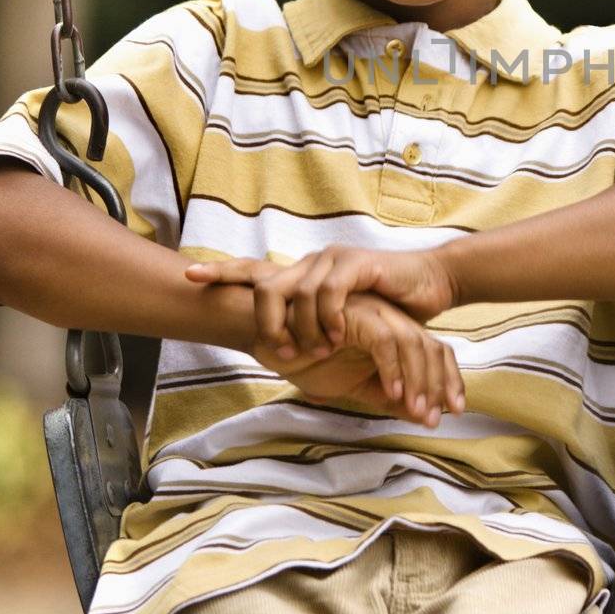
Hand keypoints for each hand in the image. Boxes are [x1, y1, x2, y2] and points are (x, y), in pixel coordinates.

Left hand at [186, 245, 457, 360]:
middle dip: (262, 321)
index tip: (187, 276)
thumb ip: (307, 329)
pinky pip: (330, 291)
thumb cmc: (383, 310)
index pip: (253, 270)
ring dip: (303, 329)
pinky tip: (338, 335)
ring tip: (316, 353)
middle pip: (266, 283)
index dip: (220, 272)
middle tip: (271, 351)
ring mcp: (332, 260)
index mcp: (301, 276)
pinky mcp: (357, 264)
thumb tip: (274, 350)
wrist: (427, 286)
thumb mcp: (338, 323)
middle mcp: (311, 262)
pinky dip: (330, 316)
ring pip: (297, 293)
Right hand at [250, 291, 464, 427]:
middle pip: (431, 347)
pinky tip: (392, 392)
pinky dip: (392, 366)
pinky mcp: (357, 313)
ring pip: (412, 342)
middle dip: (438, 384)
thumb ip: (387, 397)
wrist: (269, 335)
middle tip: (435, 419)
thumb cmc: (308, 357)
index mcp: (393, 333)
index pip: (434, 353)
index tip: (449, 414)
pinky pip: (383, 339)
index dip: (446, 382)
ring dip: (418, 379)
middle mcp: (389, 319)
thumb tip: (421, 417)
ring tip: (416, 411)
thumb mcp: (355, 386)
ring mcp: (374, 312)